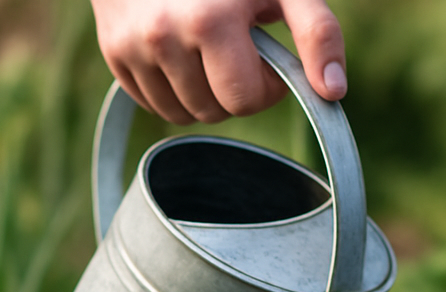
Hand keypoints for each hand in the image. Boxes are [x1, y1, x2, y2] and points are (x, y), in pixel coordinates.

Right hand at [90, 0, 346, 123]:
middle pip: (214, 111)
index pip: (244, 102)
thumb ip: (318, 35)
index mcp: (208, 22)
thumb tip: (332, 92)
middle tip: (234, 43)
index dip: (263, 85)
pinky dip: (173, 87)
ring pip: (183, 114)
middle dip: (233, 88)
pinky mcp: (112, 50)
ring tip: (208, 44)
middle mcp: (162, 35)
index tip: (263, 51)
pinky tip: (181, 50)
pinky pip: (154, 103)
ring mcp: (131, 44)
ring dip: (204, 92)